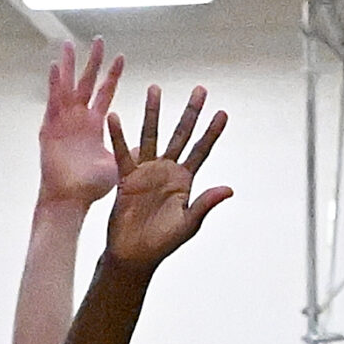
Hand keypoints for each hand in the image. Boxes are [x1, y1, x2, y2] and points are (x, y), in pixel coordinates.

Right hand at [39, 39, 124, 209]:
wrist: (71, 200)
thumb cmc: (91, 187)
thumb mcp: (117, 164)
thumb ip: (129, 150)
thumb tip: (147, 146)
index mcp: (94, 125)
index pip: (105, 93)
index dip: (112, 75)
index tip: (121, 57)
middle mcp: (78, 119)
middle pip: (86, 83)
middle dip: (92, 61)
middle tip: (98, 40)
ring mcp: (62, 122)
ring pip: (66, 87)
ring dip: (68, 66)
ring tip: (68, 44)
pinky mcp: (50, 129)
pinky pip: (52, 103)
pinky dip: (53, 86)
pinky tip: (54, 68)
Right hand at [102, 84, 232, 269]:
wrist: (134, 254)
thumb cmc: (162, 243)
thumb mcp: (187, 224)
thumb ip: (205, 204)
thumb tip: (229, 189)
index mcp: (185, 181)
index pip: (201, 151)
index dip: (212, 132)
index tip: (222, 112)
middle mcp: (167, 171)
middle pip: (181, 135)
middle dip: (191, 113)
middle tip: (200, 89)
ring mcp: (146, 172)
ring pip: (151, 136)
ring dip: (154, 113)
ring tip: (155, 88)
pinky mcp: (126, 178)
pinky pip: (122, 153)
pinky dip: (118, 136)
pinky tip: (114, 117)